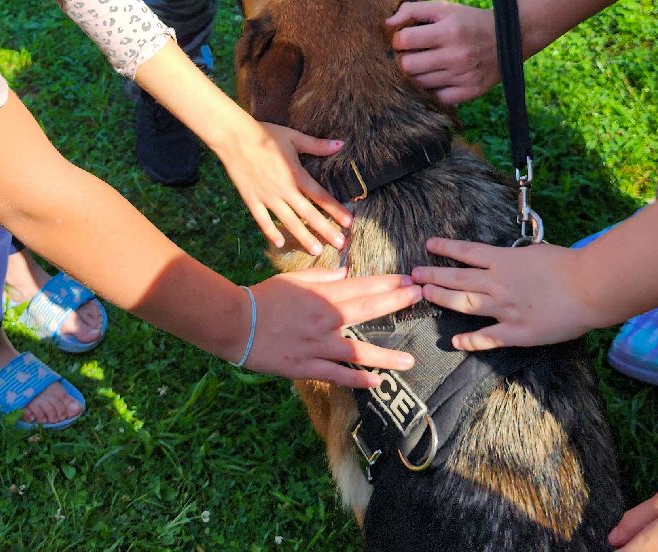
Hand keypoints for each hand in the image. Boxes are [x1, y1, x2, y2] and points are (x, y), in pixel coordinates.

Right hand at [214, 119, 353, 254]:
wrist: (234, 138)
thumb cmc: (266, 134)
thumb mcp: (294, 138)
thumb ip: (317, 145)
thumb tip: (341, 144)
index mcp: (296, 174)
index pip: (320, 196)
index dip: (336, 209)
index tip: (350, 222)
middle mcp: (283, 189)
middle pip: (308, 214)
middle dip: (325, 230)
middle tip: (340, 244)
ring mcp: (267, 197)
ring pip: (288, 221)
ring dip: (304, 237)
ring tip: (317, 250)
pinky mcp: (252, 199)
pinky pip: (263, 220)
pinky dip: (271, 232)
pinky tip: (281, 243)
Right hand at [243, 268, 423, 387]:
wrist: (235, 323)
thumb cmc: (263, 298)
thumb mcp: (293, 279)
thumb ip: (323, 278)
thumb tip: (347, 274)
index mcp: (322, 296)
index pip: (362, 287)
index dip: (389, 284)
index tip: (410, 281)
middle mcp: (325, 320)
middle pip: (367, 310)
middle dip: (397, 303)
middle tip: (422, 298)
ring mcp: (317, 345)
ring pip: (358, 352)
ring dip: (386, 356)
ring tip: (411, 361)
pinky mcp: (306, 367)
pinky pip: (336, 375)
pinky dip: (357, 379)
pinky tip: (377, 383)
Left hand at [386, 0, 498, 104]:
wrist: (511, 39)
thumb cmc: (470, 22)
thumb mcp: (445, 8)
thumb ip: (413, 10)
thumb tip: (388, 23)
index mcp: (449, 31)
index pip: (405, 40)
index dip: (399, 39)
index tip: (405, 38)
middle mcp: (456, 55)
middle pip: (408, 65)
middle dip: (405, 58)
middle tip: (413, 54)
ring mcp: (463, 76)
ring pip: (419, 83)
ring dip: (418, 74)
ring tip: (427, 64)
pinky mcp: (470, 92)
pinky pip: (437, 97)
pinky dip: (434, 89)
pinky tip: (438, 78)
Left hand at [410, 238, 598, 347]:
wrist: (589, 287)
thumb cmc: (568, 265)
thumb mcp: (536, 252)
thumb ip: (516, 258)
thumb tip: (505, 259)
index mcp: (504, 261)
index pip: (466, 252)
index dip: (445, 249)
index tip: (429, 245)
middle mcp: (498, 283)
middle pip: (457, 278)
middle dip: (433, 276)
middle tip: (414, 274)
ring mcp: (505, 308)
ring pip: (464, 303)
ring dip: (442, 299)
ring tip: (424, 295)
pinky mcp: (517, 332)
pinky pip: (487, 337)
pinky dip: (470, 340)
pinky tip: (454, 341)